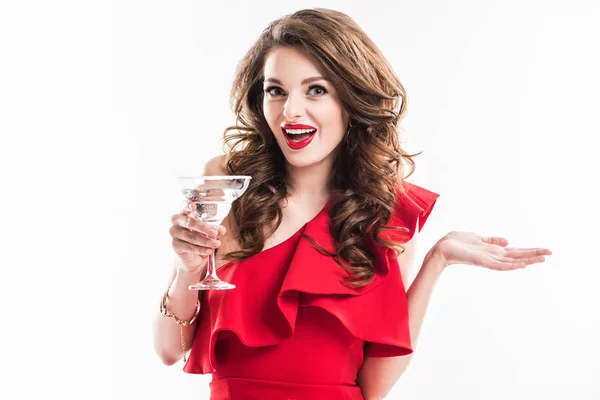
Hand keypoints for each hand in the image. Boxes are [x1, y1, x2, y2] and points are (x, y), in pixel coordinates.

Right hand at [169, 201, 225, 273]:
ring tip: (216, 244)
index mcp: (184, 213)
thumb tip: (221, 230)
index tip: (193, 206)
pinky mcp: (175, 245)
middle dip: (203, 228)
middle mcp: (177, 222)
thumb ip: (215, 229)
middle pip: (189, 222)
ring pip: (190, 236)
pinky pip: (189, 247)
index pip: (183, 206)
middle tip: (215, 233)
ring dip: (205, 241)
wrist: (192, 256)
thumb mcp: (209, 232)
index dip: (187, 205)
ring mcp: (174, 233)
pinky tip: (209, 250)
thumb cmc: (199, 237)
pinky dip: (200, 249)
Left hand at [430, 231, 551, 270]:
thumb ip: (492, 240)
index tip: (544, 251)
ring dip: (527, 260)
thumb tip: (508, 241)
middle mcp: (493, 256)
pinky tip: (521, 265)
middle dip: (534, 254)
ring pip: (512, 261)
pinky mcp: (482, 262)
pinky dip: (510, 266)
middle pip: (518, 256)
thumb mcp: (477, 237)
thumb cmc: (456, 243)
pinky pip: (499, 266)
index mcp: (493, 251)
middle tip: (551, 253)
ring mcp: (489, 260)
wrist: (441, 248)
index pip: (515, 251)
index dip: (529, 250)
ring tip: (542, 259)